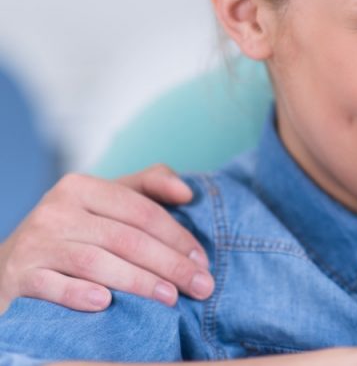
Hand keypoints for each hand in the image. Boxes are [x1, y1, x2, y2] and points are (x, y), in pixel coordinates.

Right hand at [0, 165, 214, 312]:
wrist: (9, 267)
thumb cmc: (72, 233)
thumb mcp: (106, 202)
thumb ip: (148, 187)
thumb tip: (187, 192)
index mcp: (82, 187)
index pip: (142, 210)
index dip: (177, 236)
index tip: (203, 260)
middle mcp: (56, 211)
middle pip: (126, 238)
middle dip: (170, 264)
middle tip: (201, 285)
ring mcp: (36, 244)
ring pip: (96, 262)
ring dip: (138, 282)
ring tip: (170, 298)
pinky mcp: (18, 276)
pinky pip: (53, 286)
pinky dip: (80, 294)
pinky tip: (106, 304)